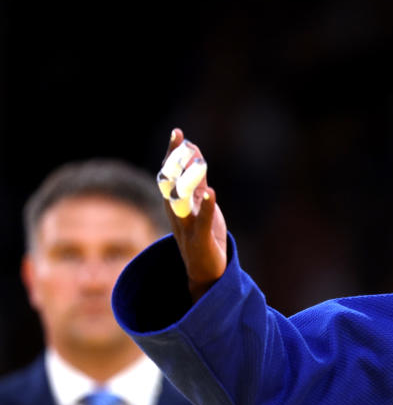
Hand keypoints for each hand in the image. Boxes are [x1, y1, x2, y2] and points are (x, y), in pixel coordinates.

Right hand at [163, 129, 226, 300]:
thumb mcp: (199, 202)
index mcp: (175, 202)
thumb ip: (197, 178)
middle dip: (175, 162)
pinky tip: (211, 193)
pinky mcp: (200, 239)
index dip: (173, 153)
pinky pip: (201, 221)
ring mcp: (186, 225)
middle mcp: (176, 212)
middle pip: (170, 182)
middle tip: (182, 141)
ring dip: (189, 180)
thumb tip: (192, 149)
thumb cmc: (203, 234)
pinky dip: (205, 207)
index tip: (178, 133)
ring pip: (182, 200)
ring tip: (198, 161)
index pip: (169, 173)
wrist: (206, 271)